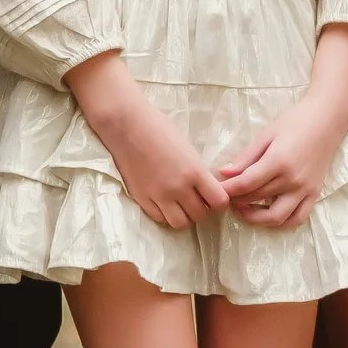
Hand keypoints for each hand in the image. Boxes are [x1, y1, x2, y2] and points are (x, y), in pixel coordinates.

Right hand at [68, 53, 229, 230]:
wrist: (127, 125)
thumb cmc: (159, 128)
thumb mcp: (187, 148)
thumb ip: (198, 171)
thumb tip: (207, 189)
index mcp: (194, 171)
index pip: (219, 201)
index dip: (220, 201)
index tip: (215, 195)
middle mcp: (178, 188)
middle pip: (201, 215)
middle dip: (203, 208)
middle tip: (197, 197)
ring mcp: (159, 196)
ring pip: (181, 223)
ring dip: (185, 215)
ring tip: (181, 202)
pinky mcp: (142, 199)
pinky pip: (160, 219)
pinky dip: (166, 214)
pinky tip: (165, 201)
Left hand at [217, 61, 347, 230]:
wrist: (326, 120)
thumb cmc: (295, 122)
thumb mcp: (267, 134)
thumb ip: (246, 157)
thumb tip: (224, 173)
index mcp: (278, 161)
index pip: (246, 184)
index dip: (228, 190)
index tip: (217, 190)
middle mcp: (292, 180)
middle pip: (257, 198)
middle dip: (237, 200)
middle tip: (226, 196)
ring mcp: (305, 190)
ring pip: (276, 217)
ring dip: (256, 218)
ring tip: (243, 209)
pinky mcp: (314, 194)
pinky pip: (297, 218)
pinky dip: (281, 223)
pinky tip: (267, 216)